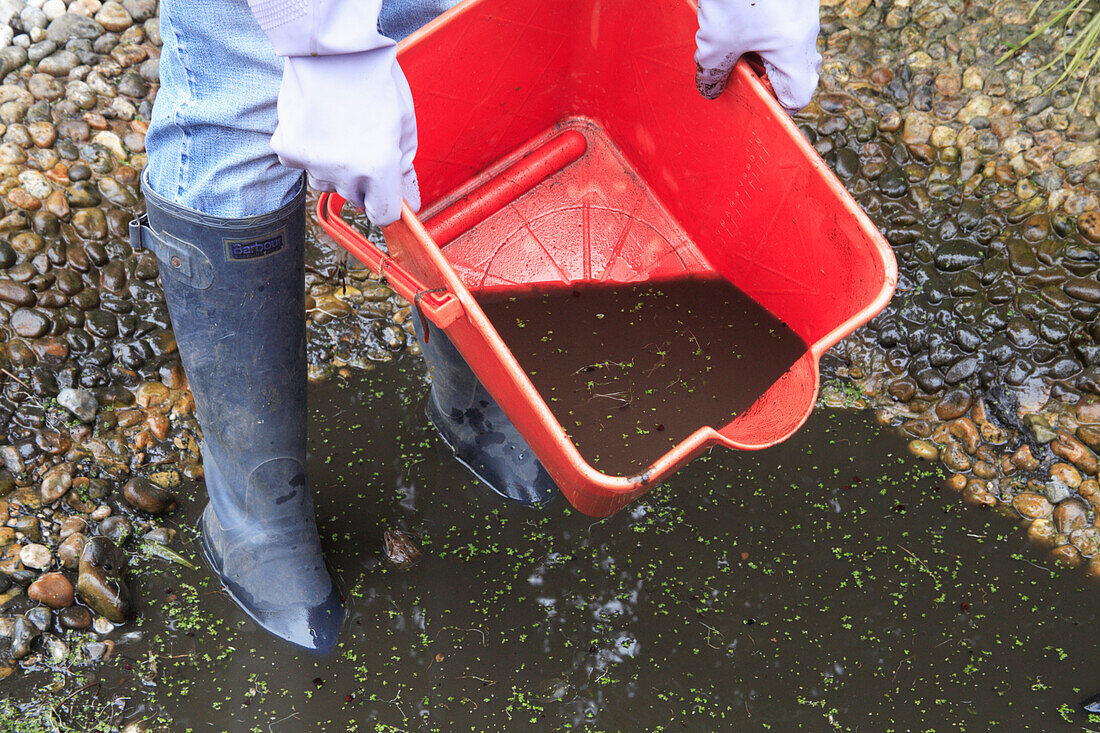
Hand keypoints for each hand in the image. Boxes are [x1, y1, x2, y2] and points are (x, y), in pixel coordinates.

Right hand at [272, 48, 419, 225]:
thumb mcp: (404, 125)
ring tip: (340, 129)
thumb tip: (407, 202)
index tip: (385, 194)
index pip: (383, 214)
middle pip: (354, 198)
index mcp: (379, 167)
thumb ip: (403, 168)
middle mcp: (344, 171)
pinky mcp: (287, 148)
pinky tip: (317, 124)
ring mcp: (312, 161)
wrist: (335, 47)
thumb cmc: (375, 79)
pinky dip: (308, 150)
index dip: (386, 203)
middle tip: (363, 143)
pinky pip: (300, 164)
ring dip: (334, 167)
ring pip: (326, 182)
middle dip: (362, 180)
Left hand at [694, 0, 821, 112]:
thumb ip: (713, 71)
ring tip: (728, 42)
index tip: (752, 102)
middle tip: (737, 72)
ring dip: (758, 51)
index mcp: (795, 49)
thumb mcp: (716, 39)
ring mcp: (802, 8)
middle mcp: (806, 29)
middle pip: (794, 69)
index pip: (798, 95)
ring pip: (785, 44)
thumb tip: (711, 89)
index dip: (776, 106)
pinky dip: (759, 28)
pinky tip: (732, 18)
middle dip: (765, 76)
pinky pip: (781, 22)